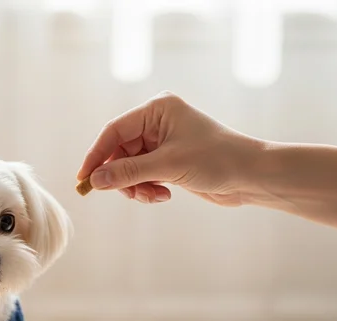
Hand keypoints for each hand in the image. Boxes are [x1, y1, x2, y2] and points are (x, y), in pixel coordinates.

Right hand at [77, 91, 263, 205]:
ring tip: (152, 195)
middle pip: (119, 151)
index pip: (114, 131)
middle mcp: (157, 122)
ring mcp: (162, 142)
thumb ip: (128, 173)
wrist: (251, 176)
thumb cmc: (217, 160)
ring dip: (136, 186)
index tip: (84, 180)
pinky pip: (142, 176)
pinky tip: (163, 195)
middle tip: (126, 194)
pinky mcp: (168, 161)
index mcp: (157, 110)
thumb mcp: (168, 166)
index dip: (96, 155)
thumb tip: (95, 181)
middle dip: (122, 176)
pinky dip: (147, 189)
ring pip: (129, 168)